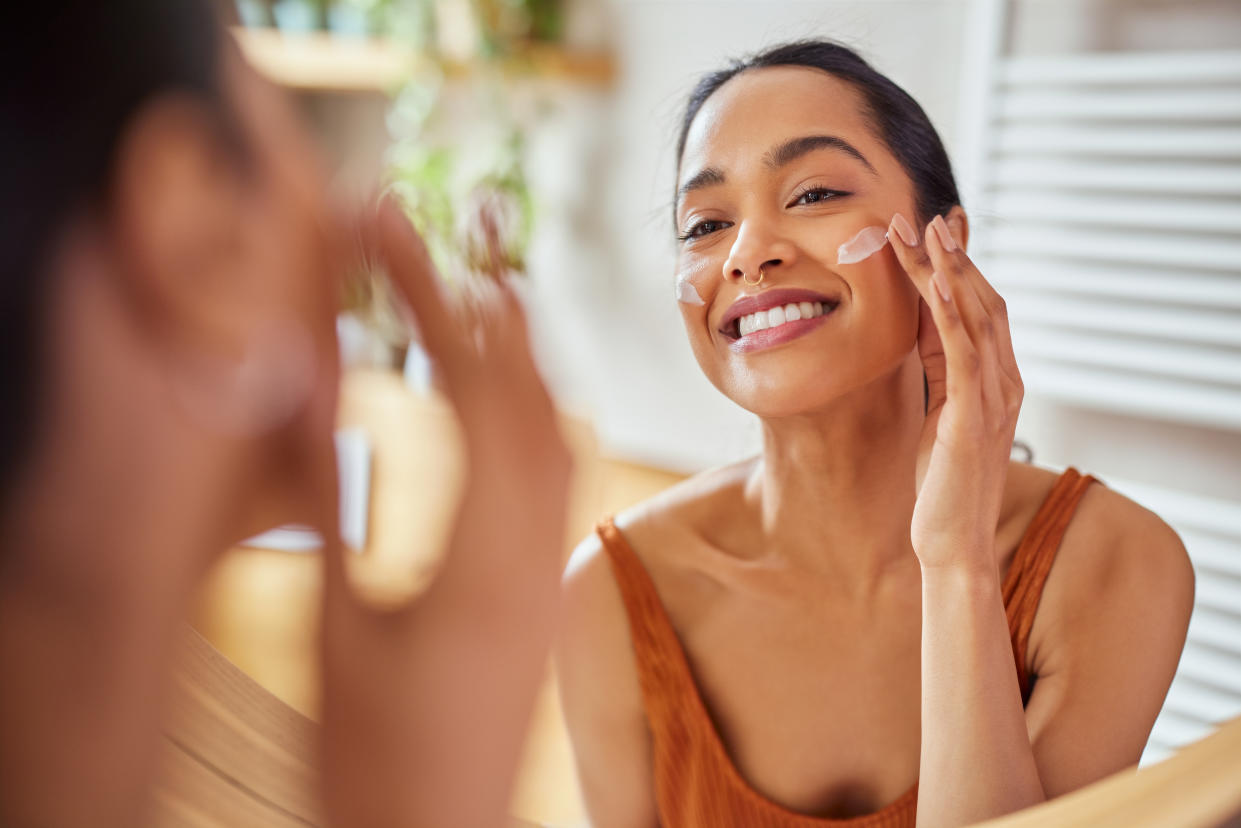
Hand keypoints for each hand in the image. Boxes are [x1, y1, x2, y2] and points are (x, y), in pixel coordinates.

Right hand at [318, 197, 571, 826]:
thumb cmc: (377, 755)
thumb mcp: (336, 626)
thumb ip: (330, 501)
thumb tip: (310, 384)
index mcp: (483, 556)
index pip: (468, 386)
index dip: (428, 294)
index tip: (390, 227)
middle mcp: (539, 552)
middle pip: (534, 392)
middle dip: (493, 297)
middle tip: (461, 218)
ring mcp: (550, 572)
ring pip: (559, 432)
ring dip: (526, 350)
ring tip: (492, 280)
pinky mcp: (545, 592)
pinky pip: (560, 477)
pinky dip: (537, 412)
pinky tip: (515, 394)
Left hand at [887, 212, 1023, 571]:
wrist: (951, 542)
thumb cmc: (940, 484)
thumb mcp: (937, 413)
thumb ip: (940, 371)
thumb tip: (925, 327)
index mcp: (996, 381)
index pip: (981, 310)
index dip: (959, 268)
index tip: (935, 231)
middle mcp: (1004, 382)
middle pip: (983, 302)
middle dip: (952, 257)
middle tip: (922, 216)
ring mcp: (994, 397)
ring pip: (974, 317)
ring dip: (947, 270)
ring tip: (922, 230)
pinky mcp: (972, 415)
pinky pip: (963, 353)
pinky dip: (950, 313)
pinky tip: (934, 283)